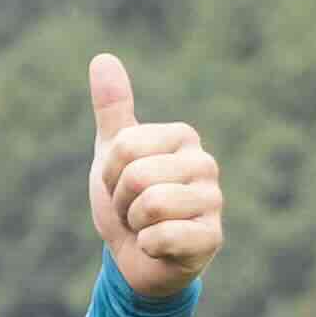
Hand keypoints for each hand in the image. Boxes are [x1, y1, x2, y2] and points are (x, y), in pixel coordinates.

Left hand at [87, 55, 223, 299]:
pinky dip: (146, 246)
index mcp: (183, 137)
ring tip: (145, 227)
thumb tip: (102, 58)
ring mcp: (213, 202)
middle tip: (132, 211)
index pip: (124, 147)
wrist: (135, 258)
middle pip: (136, 175)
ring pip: (150, 204)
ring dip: (133, 225)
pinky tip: (157, 247)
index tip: (120, 185)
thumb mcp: (112, 153)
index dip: (109, 173)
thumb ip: (112, 109)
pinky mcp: (212, 238)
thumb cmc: (127, 201)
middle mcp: (206, 164)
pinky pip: (162, 236)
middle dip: (121, 201)